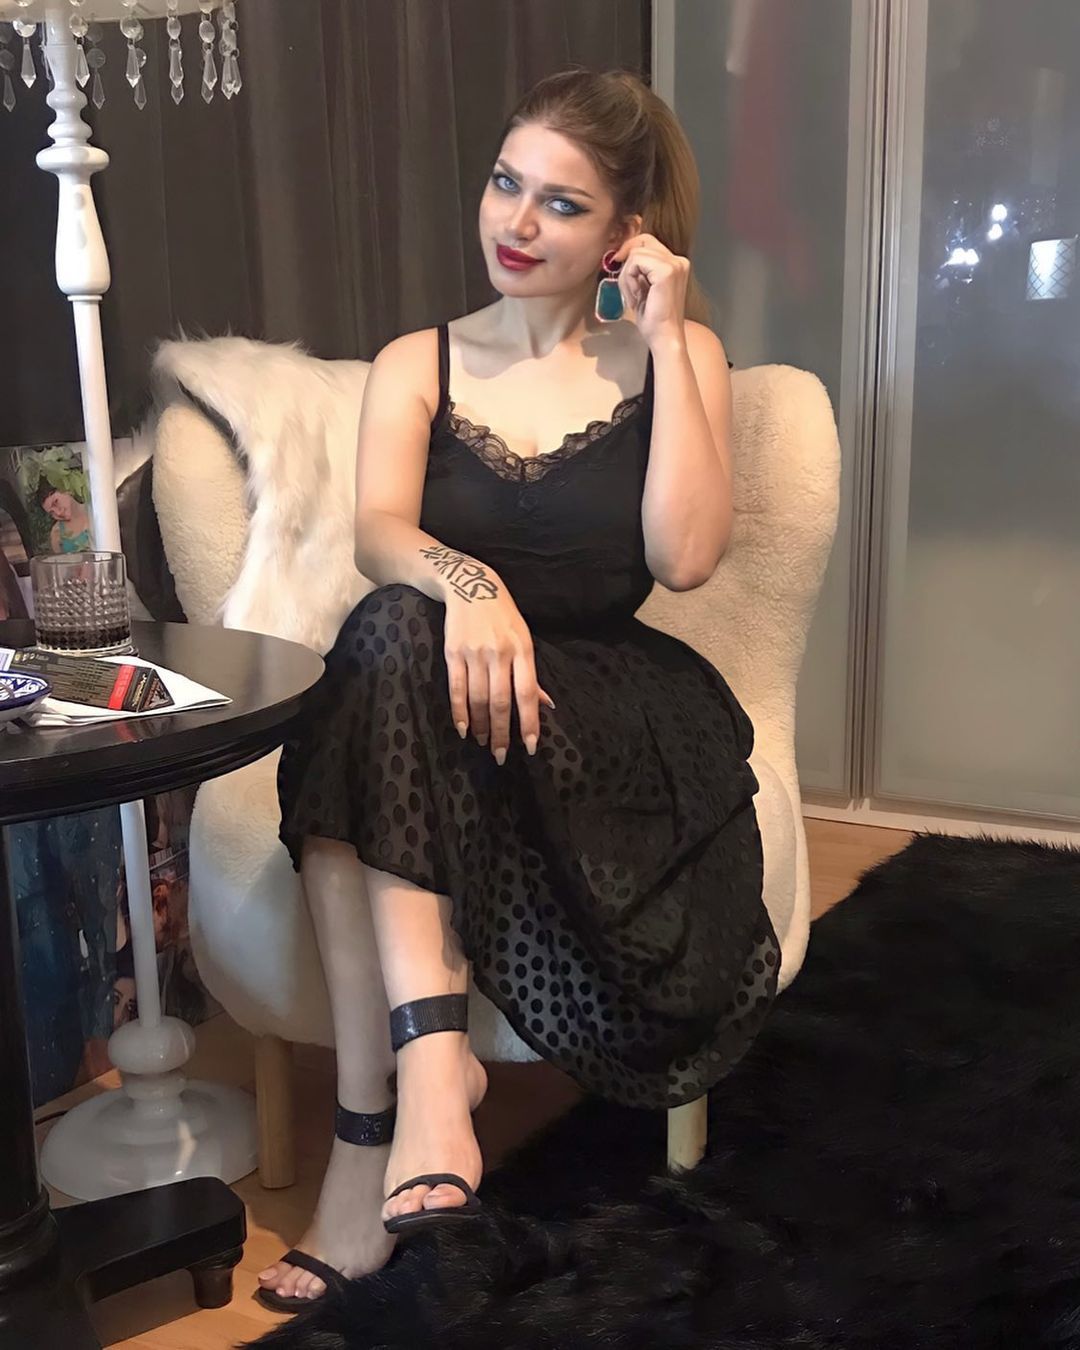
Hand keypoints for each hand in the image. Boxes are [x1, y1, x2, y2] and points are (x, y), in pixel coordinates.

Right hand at [443, 586, 554, 763]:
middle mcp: (500, 653)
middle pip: (500, 702)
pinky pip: (457, 689)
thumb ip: (532, 675)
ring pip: (478, 699)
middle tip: (501, 755)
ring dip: (480, 726)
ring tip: (483, 742)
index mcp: (523, 650)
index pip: (527, 694)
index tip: (530, 746)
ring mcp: (475, 653)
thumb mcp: (524, 639)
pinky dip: (459, 712)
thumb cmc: (503, 617)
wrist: (470, 585)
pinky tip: (463, 728)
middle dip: (501, 733)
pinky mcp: (453, 653)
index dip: (528, 722)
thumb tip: (547, 705)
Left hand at [608, 232, 689, 348]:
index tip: (619, 264)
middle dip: (627, 262)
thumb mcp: (644, 287)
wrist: (664, 337)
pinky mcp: (666, 272)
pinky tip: (636, 296)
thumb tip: (620, 254)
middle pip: (642, 241)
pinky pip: (635, 262)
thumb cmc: (655, 319)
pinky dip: (629, 279)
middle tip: (626, 285)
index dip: (630, 250)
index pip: (647, 241)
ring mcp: (674, 265)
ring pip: (636, 252)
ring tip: (634, 296)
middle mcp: (678, 261)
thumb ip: (639, 269)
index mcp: (676, 264)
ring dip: (627, 275)